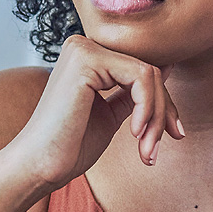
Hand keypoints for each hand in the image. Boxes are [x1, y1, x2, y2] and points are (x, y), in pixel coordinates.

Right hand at [6, 35, 184, 191]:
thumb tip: (168, 68)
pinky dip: (147, 109)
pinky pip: (140, 77)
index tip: (174, 134)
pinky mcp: (86, 59)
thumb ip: (134, 91)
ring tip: (146, 151)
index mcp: (88, 56)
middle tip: (157, 150)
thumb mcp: (111, 114)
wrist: (38, 167)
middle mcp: (84, 45)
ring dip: (156, 117)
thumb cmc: (69, 147)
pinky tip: (134, 134)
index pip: (142, 70)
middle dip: (163, 112)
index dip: (164, 103)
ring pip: (149, 74)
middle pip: (149, 69)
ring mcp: (83, 48)